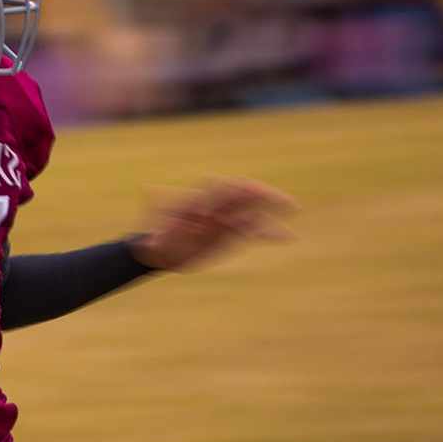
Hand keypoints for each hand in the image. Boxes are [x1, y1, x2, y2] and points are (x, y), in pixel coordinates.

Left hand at [130, 177, 297, 272]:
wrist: (159, 254)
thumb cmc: (155, 240)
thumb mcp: (154, 231)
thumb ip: (156, 212)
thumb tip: (149, 193)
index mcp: (199, 199)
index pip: (221, 186)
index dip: (231, 191)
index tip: (232, 201)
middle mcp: (214, 206)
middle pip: (243, 193)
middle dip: (262, 193)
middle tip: (280, 199)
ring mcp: (225, 219)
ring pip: (253, 211)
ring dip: (273, 209)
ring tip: (293, 208)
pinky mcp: (231, 234)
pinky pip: (255, 230)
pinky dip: (271, 231)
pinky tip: (287, 235)